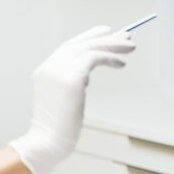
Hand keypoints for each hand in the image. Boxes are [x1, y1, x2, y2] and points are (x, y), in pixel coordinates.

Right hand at [10, 26, 135, 173]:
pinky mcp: (71, 77)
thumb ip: (68, 83)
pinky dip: (110, 58)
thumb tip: (86, 75)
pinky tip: (120, 63)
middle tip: (126, 36)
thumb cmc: (56, 127)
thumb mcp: (60, 99)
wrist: (47, 141)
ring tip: (129, 47)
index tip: (105, 32)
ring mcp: (58, 70)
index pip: (68, 46)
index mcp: (44, 71)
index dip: (88, 37)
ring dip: (112, 45)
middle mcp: (50, 67)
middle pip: (80, 43)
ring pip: (89, 47)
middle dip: (105, 37)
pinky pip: (94, 58)